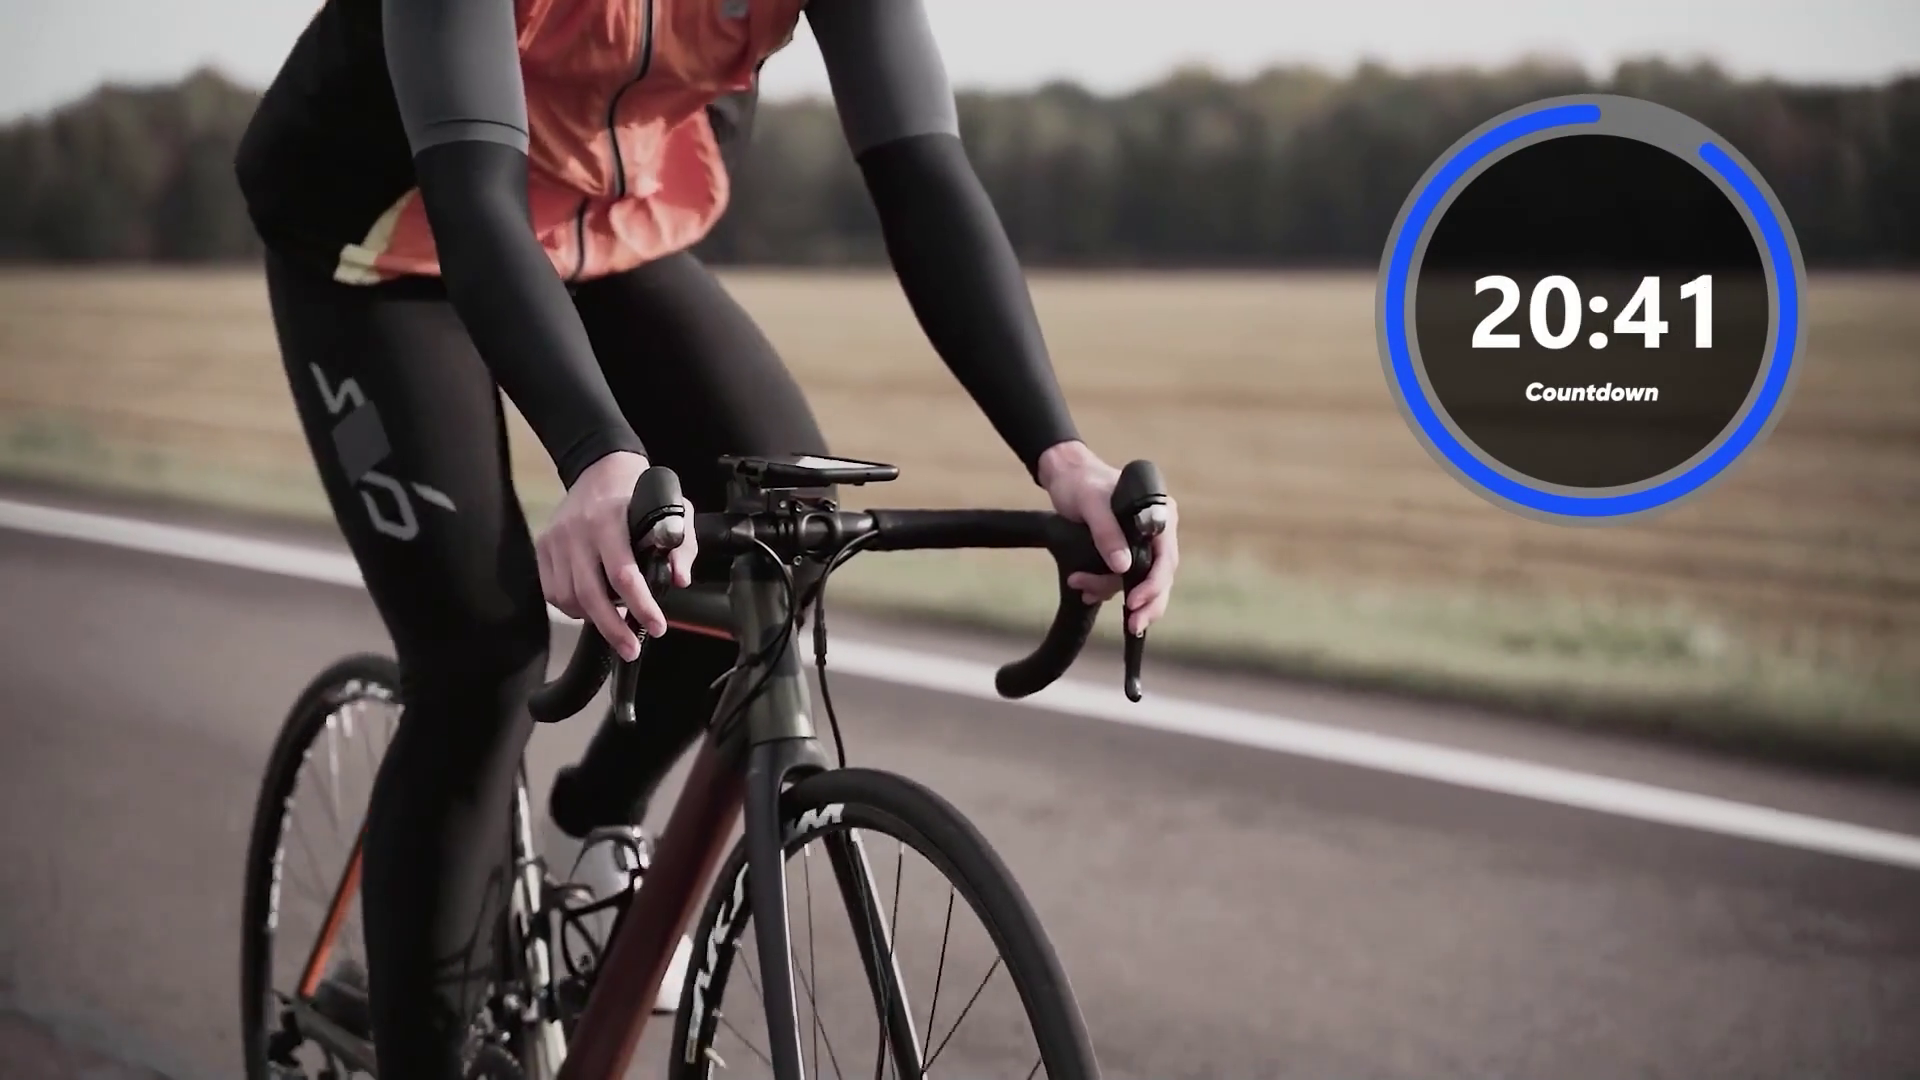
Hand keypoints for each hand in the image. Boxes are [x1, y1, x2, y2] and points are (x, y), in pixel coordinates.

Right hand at [535, 451, 697, 660]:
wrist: (598, 467)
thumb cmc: (638, 491)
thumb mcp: (673, 507)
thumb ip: (681, 542)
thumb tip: (679, 579)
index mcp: (610, 520)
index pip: (623, 574)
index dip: (641, 606)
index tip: (657, 626)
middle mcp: (578, 532)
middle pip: (592, 595)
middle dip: (614, 629)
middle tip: (631, 649)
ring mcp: (556, 540)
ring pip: (569, 598)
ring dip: (593, 619)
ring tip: (615, 626)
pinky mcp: (543, 547)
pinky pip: (553, 591)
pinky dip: (572, 608)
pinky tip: (591, 608)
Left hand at [1036, 441, 1179, 635]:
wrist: (1065, 476)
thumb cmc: (1081, 482)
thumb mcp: (1091, 504)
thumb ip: (1107, 533)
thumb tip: (1122, 567)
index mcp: (1159, 515)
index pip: (1166, 558)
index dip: (1154, 585)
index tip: (1134, 603)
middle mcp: (1156, 531)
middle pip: (1160, 576)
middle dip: (1145, 604)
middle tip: (1132, 626)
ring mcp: (1142, 543)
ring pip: (1138, 581)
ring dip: (1110, 590)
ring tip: (1081, 586)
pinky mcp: (1125, 550)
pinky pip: (1123, 578)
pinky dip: (1105, 587)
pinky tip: (1086, 589)